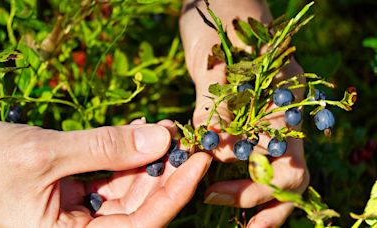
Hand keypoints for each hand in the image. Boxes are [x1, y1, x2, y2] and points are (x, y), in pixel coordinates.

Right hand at [0, 119, 210, 226]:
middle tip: (184, 136)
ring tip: (164, 128)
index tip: (198, 161)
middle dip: (165, 169)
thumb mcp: (45, 154)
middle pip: (140, 203)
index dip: (174, 194)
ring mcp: (81, 206)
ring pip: (129, 185)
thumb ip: (104, 148)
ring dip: (148, 155)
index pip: (141, 224)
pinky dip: (127, 151)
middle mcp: (81, 227)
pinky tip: (138, 129)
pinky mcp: (77, 186)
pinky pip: (112, 171)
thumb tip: (160, 139)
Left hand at [180, 0, 308, 226]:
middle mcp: (281, 118)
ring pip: (270, 171)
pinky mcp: (242, 117)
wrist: (219, 4)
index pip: (288, 169)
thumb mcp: (217, 66)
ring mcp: (264, 118)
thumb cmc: (222, 24)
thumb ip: (217, 111)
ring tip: (218, 205)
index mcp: (286, 107)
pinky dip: (230, 171)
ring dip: (249, 196)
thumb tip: (216, 157)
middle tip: (226, 215)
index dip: (256, 191)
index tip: (214, 194)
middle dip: (260, 204)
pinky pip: (243, 153)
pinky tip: (208, 178)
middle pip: (287, 179)